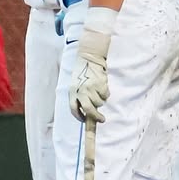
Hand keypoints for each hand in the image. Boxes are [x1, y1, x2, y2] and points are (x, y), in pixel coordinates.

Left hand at [68, 9, 116, 123]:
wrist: (89, 58)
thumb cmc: (82, 74)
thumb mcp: (76, 85)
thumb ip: (79, 98)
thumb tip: (86, 115)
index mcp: (72, 92)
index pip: (73, 109)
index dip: (79, 117)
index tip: (85, 120)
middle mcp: (81, 91)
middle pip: (89, 110)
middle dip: (96, 117)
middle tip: (102, 120)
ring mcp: (91, 88)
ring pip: (99, 103)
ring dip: (101, 100)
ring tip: (98, 91)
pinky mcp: (100, 84)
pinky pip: (106, 95)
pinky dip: (106, 93)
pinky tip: (102, 85)